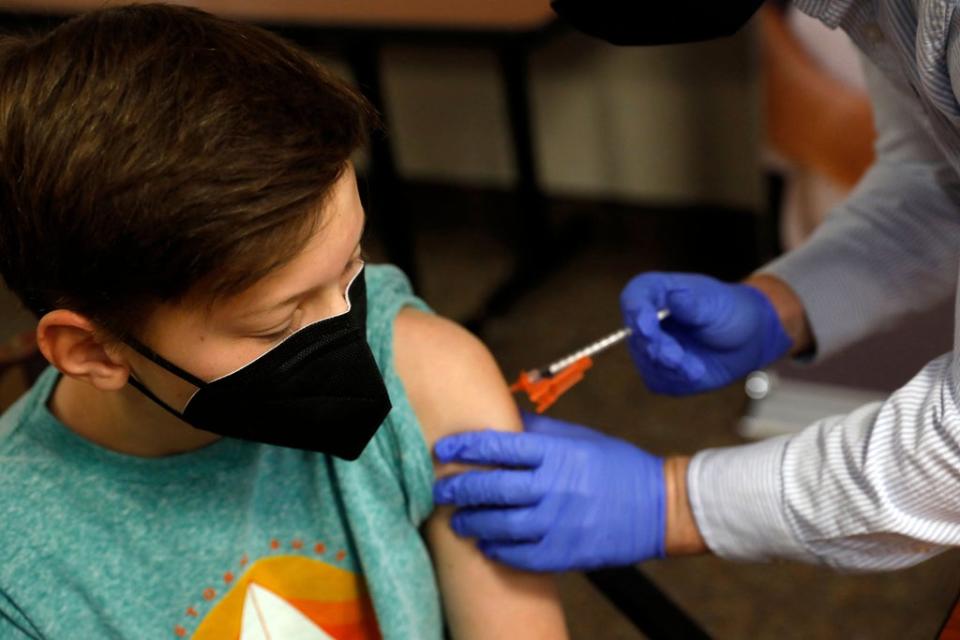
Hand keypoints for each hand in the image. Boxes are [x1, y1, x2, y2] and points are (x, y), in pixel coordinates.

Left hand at [433, 413, 664, 571]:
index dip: (465, 447)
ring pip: (501, 524)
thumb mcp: (579, 438)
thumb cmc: (616, 467)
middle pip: (493, 487)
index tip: (444, 449)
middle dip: (459, 488)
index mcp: (558, 453)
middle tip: (440, 489)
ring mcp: (561, 521)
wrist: (659, 507)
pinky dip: (499, 551)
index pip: (499, 446)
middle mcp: (556, 486)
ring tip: (458, 521)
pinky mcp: (567, 551)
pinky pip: (522, 555)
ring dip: (473, 523)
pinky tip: (486, 545)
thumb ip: (538, 432)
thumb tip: (502, 416)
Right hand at [621, 272, 792, 394]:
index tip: (646, 326)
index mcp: (656, 292)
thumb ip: (694, 304)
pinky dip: (677, 380)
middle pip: (636, 335)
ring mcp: (650, 347)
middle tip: (677, 358)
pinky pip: (658, 381)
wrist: (747, 339)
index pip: (633, 298)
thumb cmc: (729, 311)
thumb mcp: (716, 303)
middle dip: (657, 348)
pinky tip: (696, 372)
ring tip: (697, 369)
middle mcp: (646, 320)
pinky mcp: (659, 372)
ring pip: (646, 362)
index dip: (635, 312)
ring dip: (670, 369)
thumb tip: (674, 298)